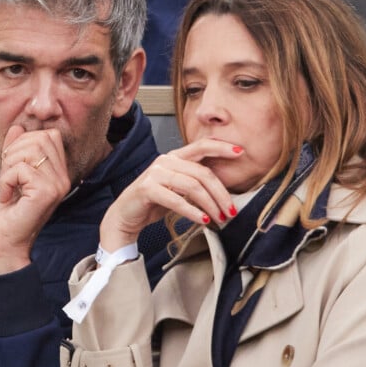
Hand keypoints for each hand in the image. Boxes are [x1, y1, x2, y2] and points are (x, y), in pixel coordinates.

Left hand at [0, 125, 70, 274]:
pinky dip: (6, 180)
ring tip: (8, 186)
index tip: (12, 165)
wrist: (3, 241)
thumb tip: (18, 127)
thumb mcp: (9, 174)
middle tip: (8, 176)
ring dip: (9, 167)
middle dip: (14, 152)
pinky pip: (22, 169)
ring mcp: (57, 185)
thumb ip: (15, 151)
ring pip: (30, 152)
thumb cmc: (7, 213)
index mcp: (58, 172)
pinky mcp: (47, 193)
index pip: (48, 136)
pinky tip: (8, 196)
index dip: (25, 142)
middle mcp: (63, 178)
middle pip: (39, 139)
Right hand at [99, 139, 242, 249]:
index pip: (202, 146)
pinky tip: (203, 220)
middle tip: (231, 211)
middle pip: (203, 173)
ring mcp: (155, 173)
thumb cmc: (154, 202)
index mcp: (175, 157)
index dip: (222, 147)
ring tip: (220, 219)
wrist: (125, 215)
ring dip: (210, 205)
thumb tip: (224, 190)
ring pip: (192, 186)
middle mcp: (166, 160)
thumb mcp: (178, 189)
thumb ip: (196, 182)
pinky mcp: (147, 189)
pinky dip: (192, 211)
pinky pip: (176, 200)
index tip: (240, 152)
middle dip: (221, 193)